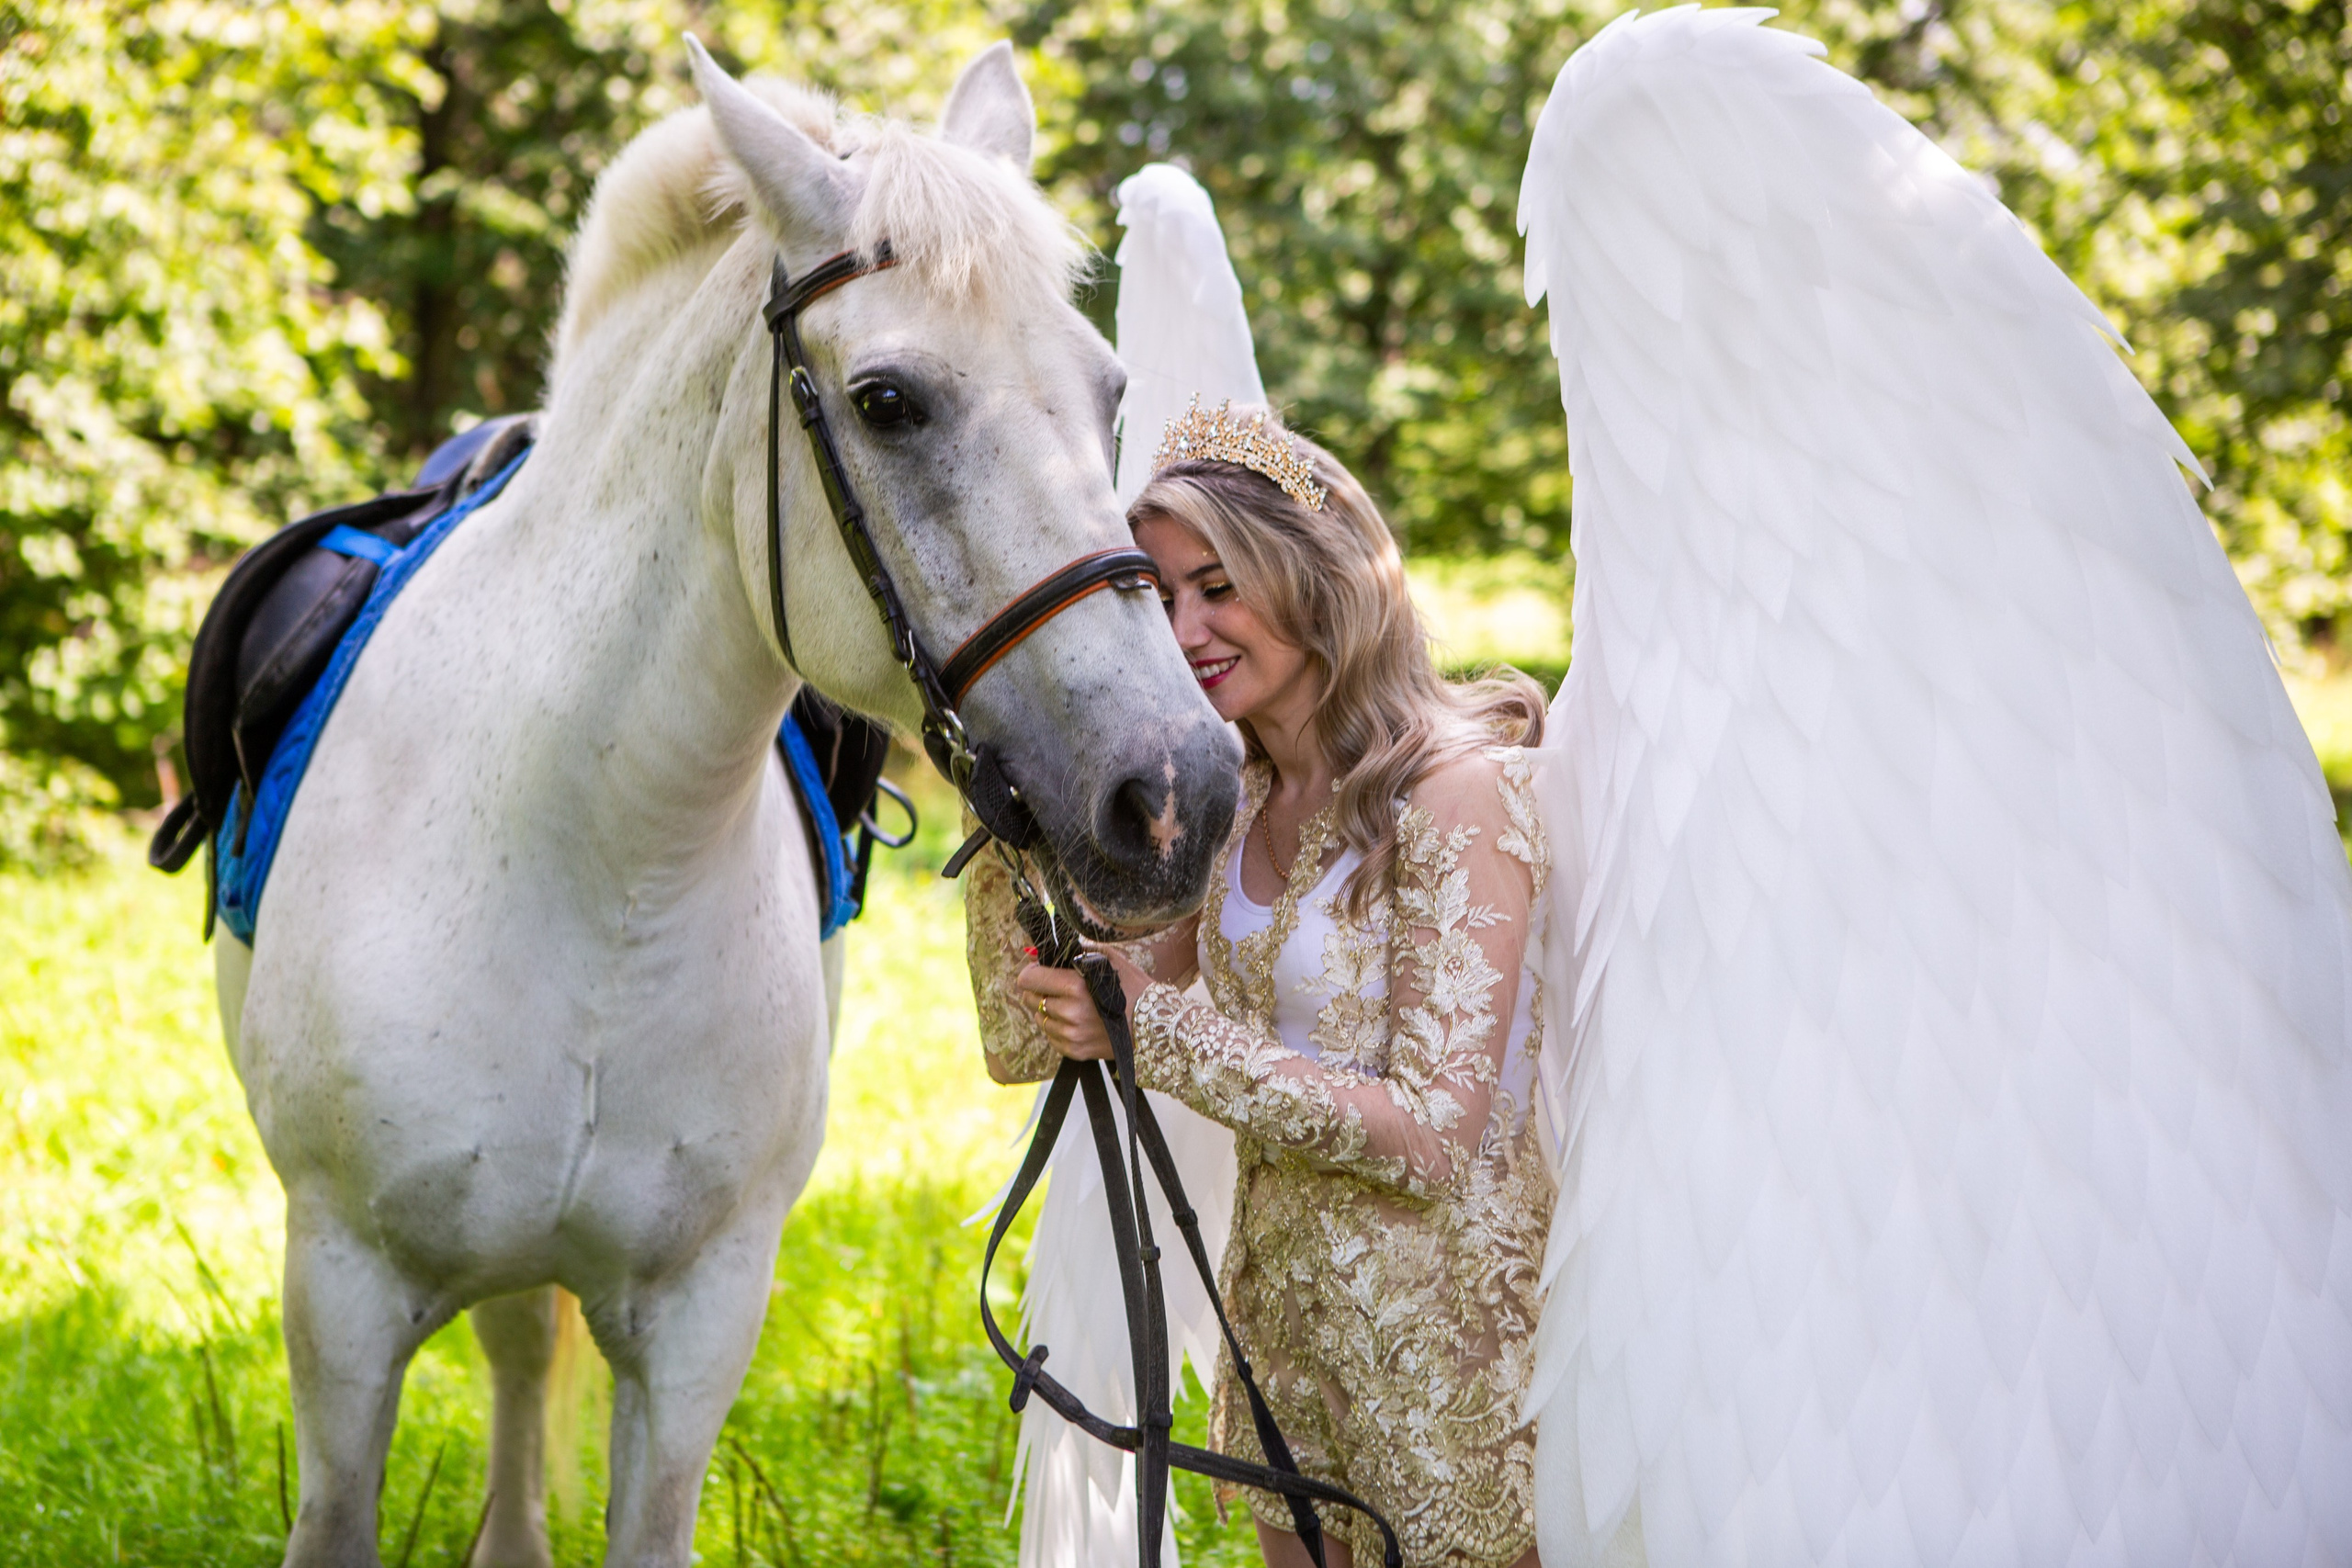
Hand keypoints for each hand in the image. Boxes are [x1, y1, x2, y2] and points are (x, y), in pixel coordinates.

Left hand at [1014, 950, 1151, 1062]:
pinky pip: (1051, 1037)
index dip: (1031, 972)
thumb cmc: (1133, 988)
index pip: (1028, 979)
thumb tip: (1047, 952)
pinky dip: (1058, 1028)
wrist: (1156, 1025)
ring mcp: (1071, 1035)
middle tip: (1057, 987)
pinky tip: (1077, 1021)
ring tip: (1071, 1005)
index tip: (1040, 970)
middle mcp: (1070, 1013)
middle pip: (1030, 999)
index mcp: (1075, 987)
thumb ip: (1077, 952)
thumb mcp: (1109, 959)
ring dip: (1050, 1010)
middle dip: (1039, 990)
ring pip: (1040, 1019)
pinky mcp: (1075, 1052)